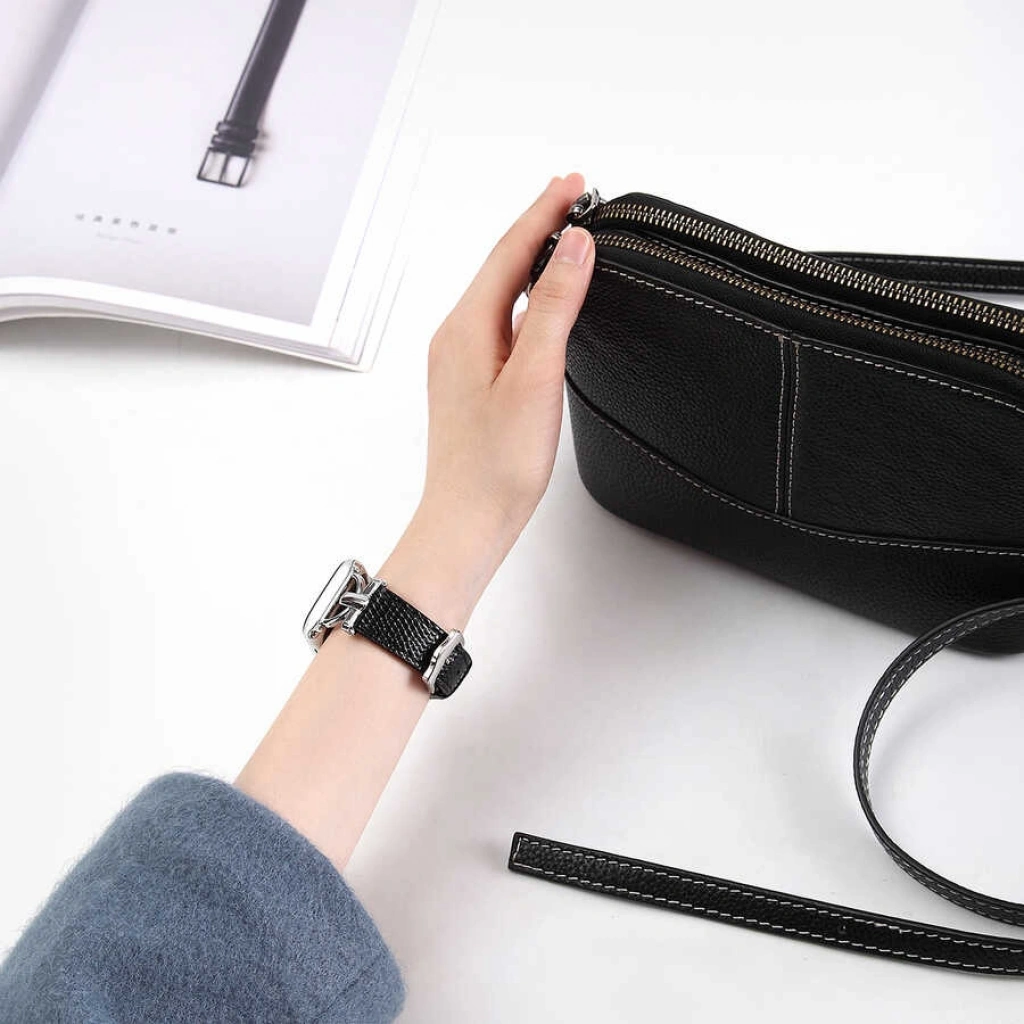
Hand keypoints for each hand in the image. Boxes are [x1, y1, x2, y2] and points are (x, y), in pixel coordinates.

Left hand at [379, 174, 594, 624]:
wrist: (466, 520)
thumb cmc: (496, 465)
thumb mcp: (534, 377)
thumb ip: (554, 307)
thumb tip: (573, 247)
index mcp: (466, 328)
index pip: (510, 251)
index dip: (544, 213)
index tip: (573, 183)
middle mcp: (455, 336)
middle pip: (500, 264)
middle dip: (536, 226)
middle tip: (570, 194)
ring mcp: (459, 358)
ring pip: (498, 291)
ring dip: (530, 257)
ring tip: (560, 232)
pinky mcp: (470, 380)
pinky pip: (498, 318)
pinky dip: (524, 294)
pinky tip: (539, 298)